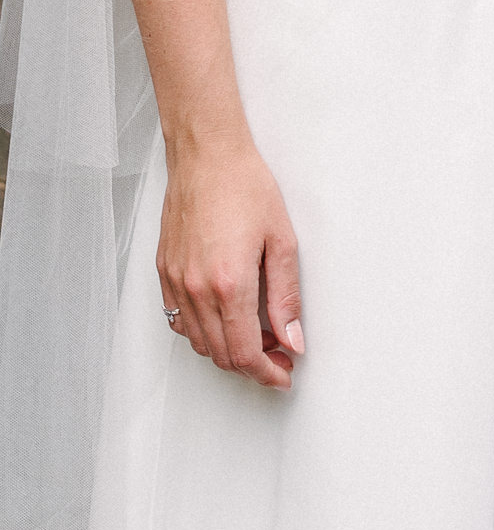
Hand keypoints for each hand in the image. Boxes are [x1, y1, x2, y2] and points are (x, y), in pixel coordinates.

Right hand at [158, 136, 304, 387]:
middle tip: (280, 355)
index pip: (245, 353)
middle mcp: (196, 289)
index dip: (267, 373)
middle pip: (221, 355)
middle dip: (253, 365)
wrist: (206, 155)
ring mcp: (176, 282)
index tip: (284, 374)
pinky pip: (179, 320)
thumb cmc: (245, 187)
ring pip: (198, 343)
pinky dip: (203, 331)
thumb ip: (286, 296)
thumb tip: (293, 339)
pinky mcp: (164, 272)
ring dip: (228, 349)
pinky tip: (225, 316)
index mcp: (229, 284)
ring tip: (258, 333)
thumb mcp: (282, 240)